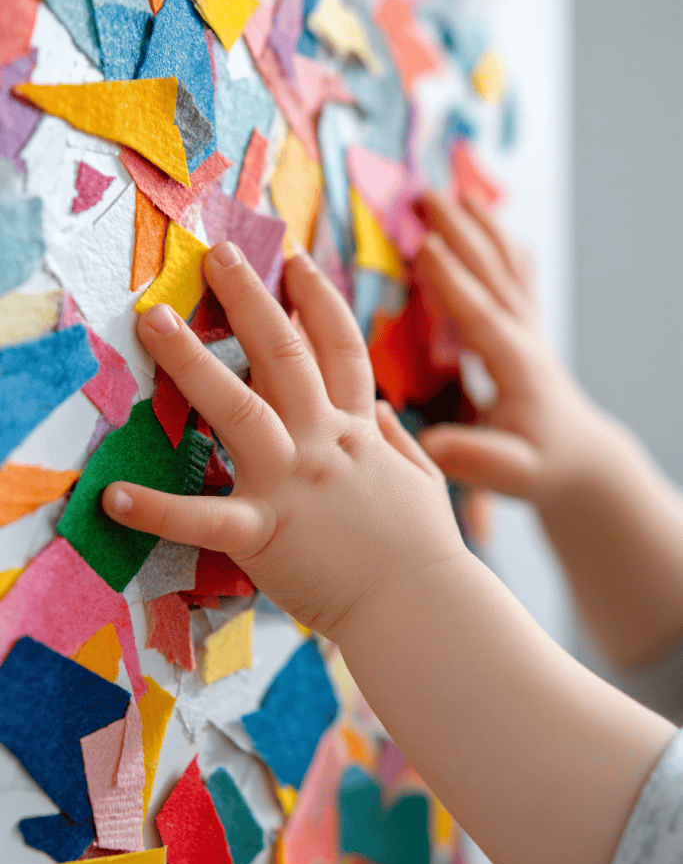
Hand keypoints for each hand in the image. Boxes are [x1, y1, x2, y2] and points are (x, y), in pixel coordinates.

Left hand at [102, 243, 464, 639]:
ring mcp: (292, 483)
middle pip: (285, 356)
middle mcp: (323, 443)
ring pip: (239, 408)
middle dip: (252, 300)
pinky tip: (115, 495)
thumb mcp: (421, 480)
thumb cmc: (424, 548)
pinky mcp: (265, 531)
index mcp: (358, 431)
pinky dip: (159, 510)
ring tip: (153, 321)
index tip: (295, 262)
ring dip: (192, 363)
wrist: (422, 607)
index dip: (318, 301)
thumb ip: (396, 440)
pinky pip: (204, 518)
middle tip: (218, 256)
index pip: (340, 350)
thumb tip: (384, 407)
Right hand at [411, 191, 605, 507]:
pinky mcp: (526, 334)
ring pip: (507, 269)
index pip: (482, 315)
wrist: (583, 462)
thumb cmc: (545, 469)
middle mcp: (524, 339)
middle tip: (427, 197)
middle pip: (493, 276)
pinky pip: (515, 280)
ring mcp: (528, 331)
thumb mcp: (512, 475)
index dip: (454, 281)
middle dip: (461, 234)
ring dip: (482, 230)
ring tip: (457, 195)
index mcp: (515, 367)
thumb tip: (432, 445)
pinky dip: (501, 247)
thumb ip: (475, 458)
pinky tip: (493, 227)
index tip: (426, 245)